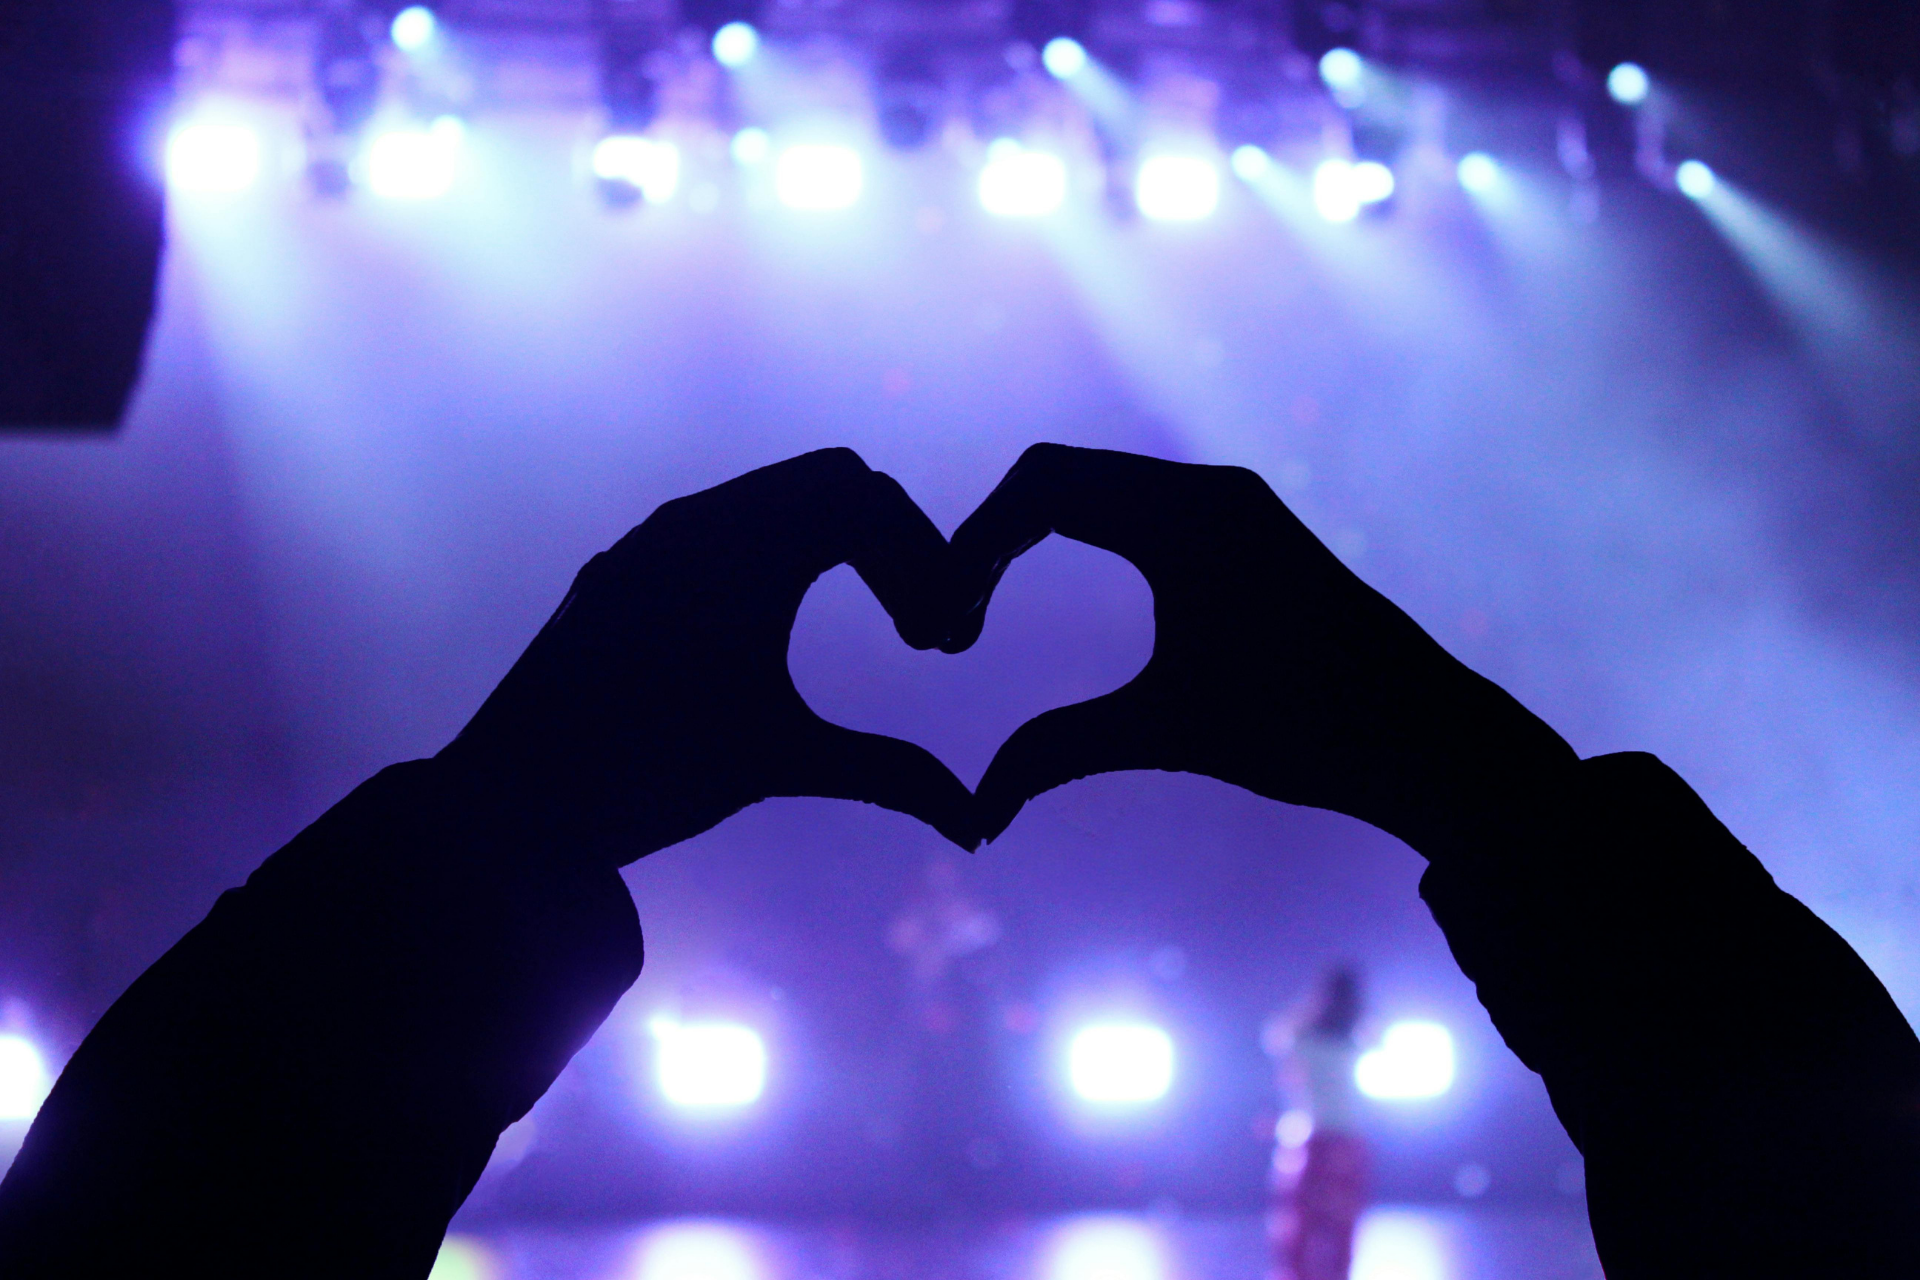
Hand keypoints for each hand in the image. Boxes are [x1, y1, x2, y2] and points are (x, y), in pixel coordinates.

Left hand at [439, 449, 978, 862]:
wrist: (508, 803)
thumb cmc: (648, 774)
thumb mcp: (781, 763)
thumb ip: (889, 774)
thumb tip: (979, 825)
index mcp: (744, 545)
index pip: (868, 500)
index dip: (927, 560)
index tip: (944, 645)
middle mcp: (696, 520)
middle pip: (834, 481)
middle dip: (894, 543)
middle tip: (921, 627)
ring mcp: (652, 541)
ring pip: (774, 500)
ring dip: (836, 544)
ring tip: (868, 623)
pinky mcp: (621, 571)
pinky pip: (720, 526)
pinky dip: (776, 554)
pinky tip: (779, 630)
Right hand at [945, 444, 1577, 856]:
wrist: (1431, 738)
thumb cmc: (1307, 732)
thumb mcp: (1168, 734)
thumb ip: (1059, 753)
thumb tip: (975, 815)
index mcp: (1188, 515)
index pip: (1042, 487)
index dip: (971, 546)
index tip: (944, 627)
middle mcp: (1207, 490)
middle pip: (1056, 477)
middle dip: (987, 541)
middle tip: (950, 623)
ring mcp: (1229, 504)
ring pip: (1092, 489)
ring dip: (1028, 536)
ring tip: (981, 609)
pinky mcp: (1243, 529)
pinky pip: (1132, 506)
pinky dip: (1075, 537)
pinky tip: (1050, 592)